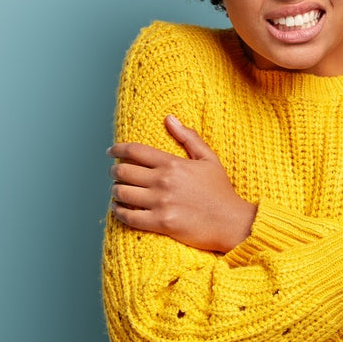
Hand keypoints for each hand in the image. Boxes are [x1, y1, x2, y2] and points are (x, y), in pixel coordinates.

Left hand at [107, 115, 255, 252]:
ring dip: (116, 191)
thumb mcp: (208, 159)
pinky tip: (119, 209)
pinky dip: (119, 212)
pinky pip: (128, 216)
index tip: (111, 152)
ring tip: (118, 192)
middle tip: (114, 174)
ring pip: (122, 193)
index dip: (118, 150)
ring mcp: (161, 203)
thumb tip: (169, 118)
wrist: (232, 222)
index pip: (135, 151)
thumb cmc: (221, 191)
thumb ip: (188, 137)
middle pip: (123, 172)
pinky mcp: (161, 223)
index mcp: (173, 164)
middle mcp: (163, 181)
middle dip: (114, 172)